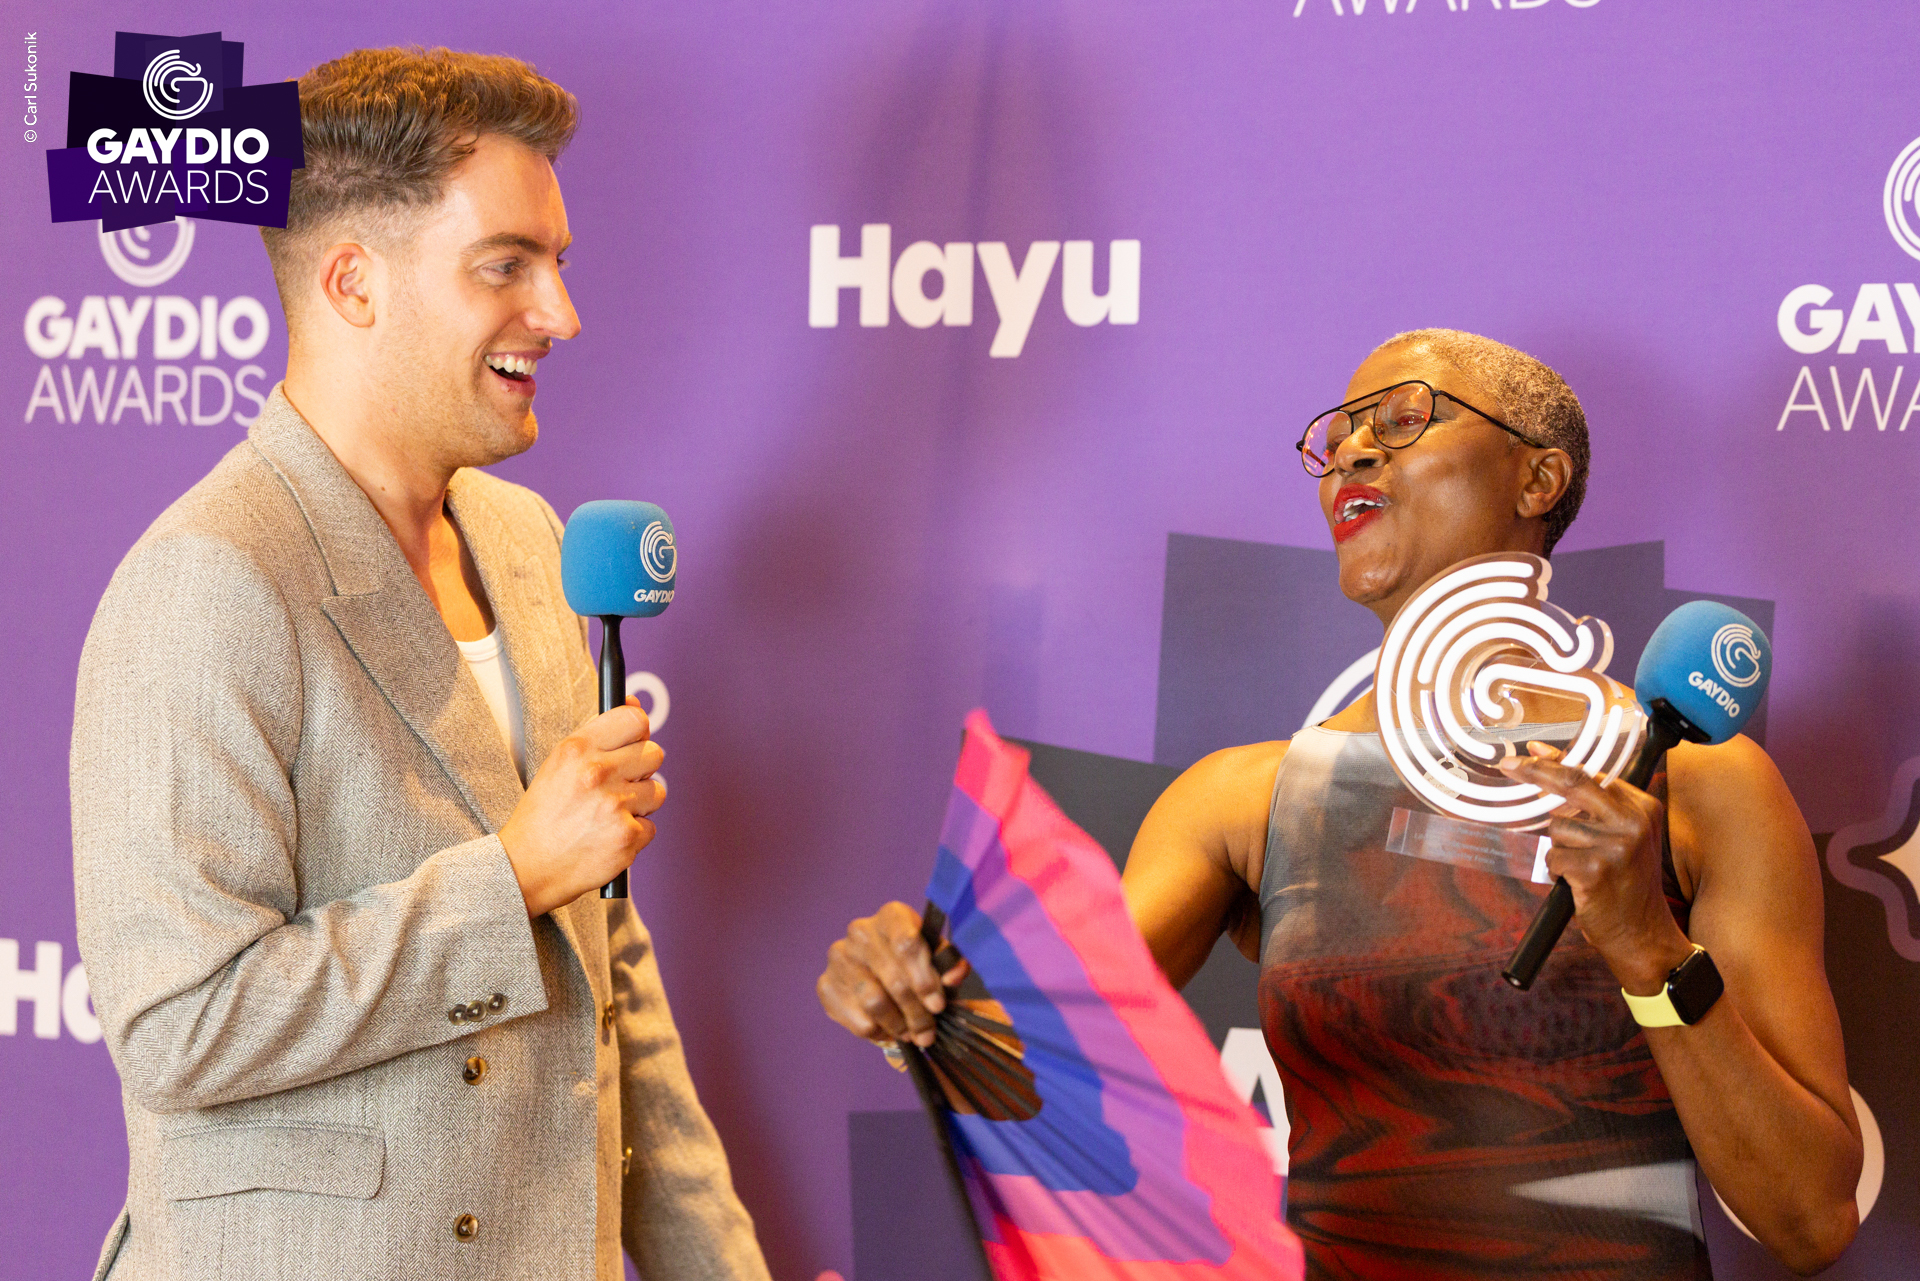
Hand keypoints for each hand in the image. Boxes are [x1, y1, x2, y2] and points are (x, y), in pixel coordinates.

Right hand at [499, 697, 663, 916]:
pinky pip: (650, 827)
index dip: (639, 730)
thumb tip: (636, 705)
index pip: (634, 720)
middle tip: (618, 784)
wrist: (525, 868)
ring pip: (656, 792)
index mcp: (577, 749)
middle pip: (654, 754)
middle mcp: (596, 772)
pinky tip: (607, 837)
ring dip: (638, 804)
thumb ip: (598, 736)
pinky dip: (633, 835)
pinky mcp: (627, 837)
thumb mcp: (559, 765)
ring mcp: (614, 806)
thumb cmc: (544, 815)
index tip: (635, 740)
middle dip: (641, 770)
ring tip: (607, 815)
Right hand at [817, 902, 967, 1047]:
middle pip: (893, 979)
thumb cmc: (914, 961)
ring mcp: (839, 957)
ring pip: (874, 1002)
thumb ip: (951, 963)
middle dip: (916, 1012)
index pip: (906, 944)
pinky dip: (877, 1032)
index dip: (924, 979)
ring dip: (898, 1025)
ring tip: (912, 1033)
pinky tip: (888, 1030)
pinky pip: (856, 1018)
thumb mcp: (938, 957)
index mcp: (891, 916)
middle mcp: (860, 931)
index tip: (938, 1005)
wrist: (879, 971)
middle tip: (929, 1031)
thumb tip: (954, 976)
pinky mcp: (825, 984)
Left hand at [1497, 743, 1693, 992]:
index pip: (1589, 774)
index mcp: (1641, 806)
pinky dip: (1557, 870)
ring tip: (1583, 867)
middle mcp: (1633, 821)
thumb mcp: (1620, 835)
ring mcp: (1616, 845)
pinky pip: (1554, 857)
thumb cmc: (1625, 883)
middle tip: (1507, 765)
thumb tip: (1544, 755)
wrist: (1644, 934)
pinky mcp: (1596, 870)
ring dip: (1559, 848)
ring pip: (1557, 828)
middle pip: (1571, 785)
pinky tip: (1579, 883)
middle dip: (1535, 774)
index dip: (1552, 761)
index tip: (1526, 752)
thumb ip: (1589, 799)